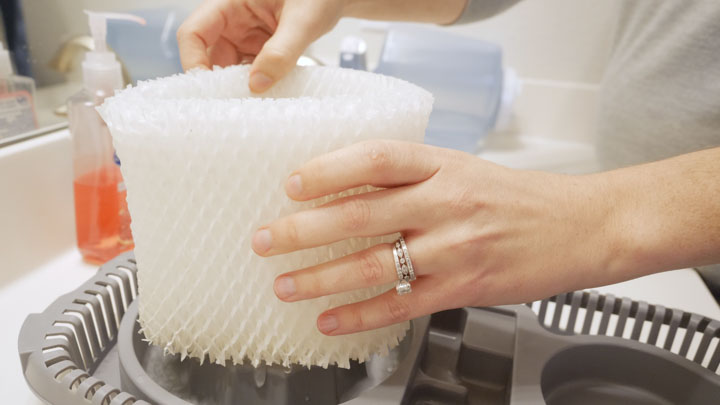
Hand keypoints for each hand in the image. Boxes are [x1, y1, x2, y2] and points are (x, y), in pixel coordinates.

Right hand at [177, 0, 344, 91]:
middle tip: (235, 107)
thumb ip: (282, 51)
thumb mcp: (303, 20)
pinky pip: (252, 73)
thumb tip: (258, 84)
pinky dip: (259, 87)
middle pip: (209, 56)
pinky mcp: (261, 52)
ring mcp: (246, 38)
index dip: (193, 60)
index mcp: (230, 3)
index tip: (208, 87)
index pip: (193, 32)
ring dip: (240, 88)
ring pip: (230, 69)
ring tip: (254, 107)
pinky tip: (270, 98)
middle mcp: (233, 22)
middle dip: (220, 83)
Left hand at [252, 140, 620, 334]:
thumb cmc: (522, 197)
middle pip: (361, 214)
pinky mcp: (464, 288)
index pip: (375, 159)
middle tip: (266, 239)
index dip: (328, 170)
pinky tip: (330, 319)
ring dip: (321, 277)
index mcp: (444, 165)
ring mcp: (454, 249)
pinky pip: (401, 304)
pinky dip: (359, 315)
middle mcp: (446, 204)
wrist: (582, 226)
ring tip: (284, 285)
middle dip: (303, 229)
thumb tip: (348, 190)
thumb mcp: (464, 168)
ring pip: (375, 264)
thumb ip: (412, 178)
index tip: (292, 184)